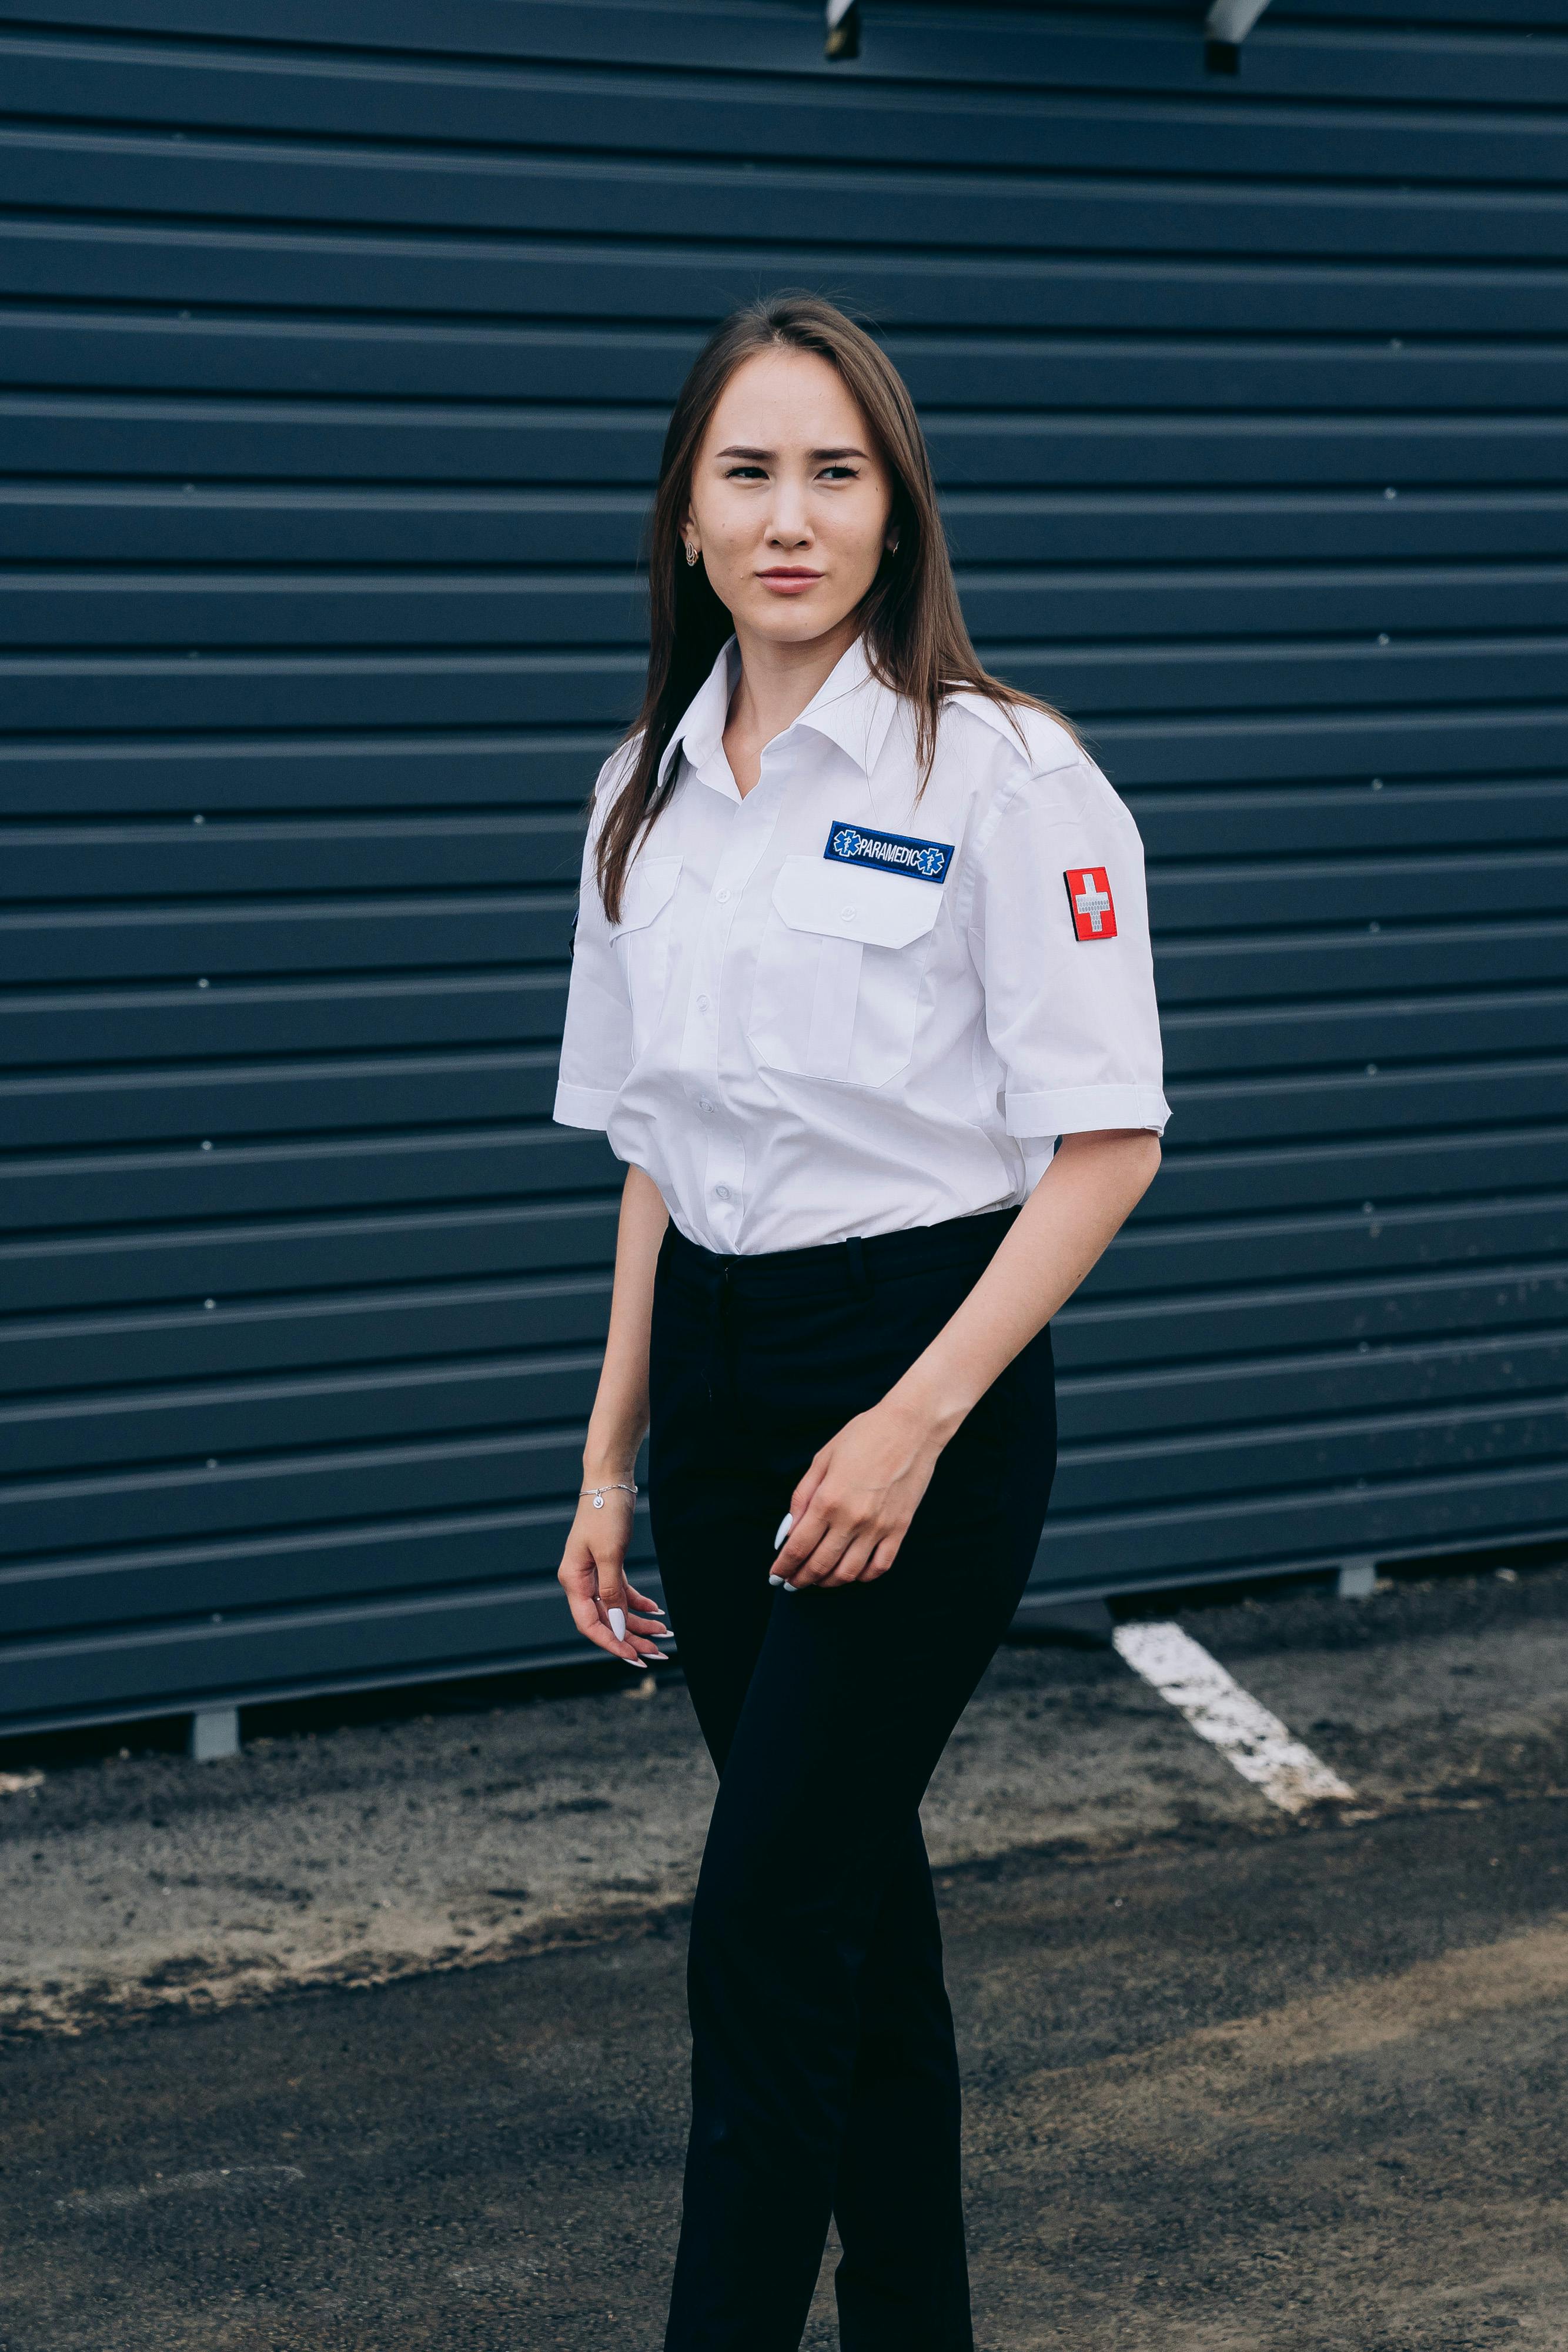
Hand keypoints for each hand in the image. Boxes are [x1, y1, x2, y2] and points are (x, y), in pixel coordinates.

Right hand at [557, 1489, 671, 1666]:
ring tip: (663, 1634)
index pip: (590, 1624)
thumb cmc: (605, 1514)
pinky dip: (638, 1603)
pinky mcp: (608, 1564)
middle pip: (605, 1620)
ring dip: (638, 1623)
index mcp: (573, 1580)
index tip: (634, 1656)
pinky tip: (656, 1611)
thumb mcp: (610, 1555)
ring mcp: (593, 1573)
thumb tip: (616, 1626)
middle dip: (631, 1638)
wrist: (610, 1481)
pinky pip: (622, 1592)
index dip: (612, 1642)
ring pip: (616, 1608)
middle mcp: (580, 1581)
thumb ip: (611, 1593)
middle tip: (657, 1654)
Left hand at [771, 1401, 943, 1589]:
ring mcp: (878, 1527)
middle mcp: (852, 1519)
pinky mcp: (899, 1529)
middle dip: (800, 1579)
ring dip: (828, 1583)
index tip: (775, 1575)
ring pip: (848, 1572)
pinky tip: (852, 1573)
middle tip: (792, 1583)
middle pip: (820, 1565)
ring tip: (818, 1581)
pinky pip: (879, 1566)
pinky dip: (862, 1577)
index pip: (798, 1546)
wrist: (911, 1427)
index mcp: (828, 1499)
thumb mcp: (822, 1458)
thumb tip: (789, 1529)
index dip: (783, 1566)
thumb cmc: (864, 1436)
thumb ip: (802, 1496)